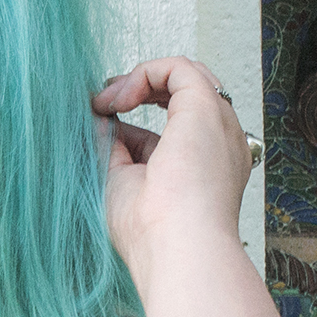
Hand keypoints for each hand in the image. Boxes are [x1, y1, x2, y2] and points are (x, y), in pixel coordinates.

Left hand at [93, 58, 257, 275]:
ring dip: (139, 79)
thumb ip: (113, 149)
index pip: (175, 127)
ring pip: (186, 76)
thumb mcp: (122, 182)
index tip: (104, 122)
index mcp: (207, 167)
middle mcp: (220, 143)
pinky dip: (143, 72)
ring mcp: (218, 124)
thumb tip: (96, 119)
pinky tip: (119, 97)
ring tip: (107, 100)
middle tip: (104, 103)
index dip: (137, 118)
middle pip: (186, 95)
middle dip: (140, 89)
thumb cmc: (152, 235)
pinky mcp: (207, 108)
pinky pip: (179, 67)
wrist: (178, 249)